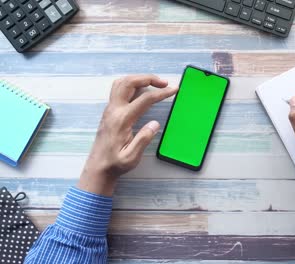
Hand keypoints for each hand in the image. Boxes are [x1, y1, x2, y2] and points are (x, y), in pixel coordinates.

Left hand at [78, 75, 177, 195]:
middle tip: (164, 82)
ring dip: (138, 78)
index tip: (174, 90)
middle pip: (129, 82)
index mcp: (122, 120)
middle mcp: (114, 110)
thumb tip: (155, 123)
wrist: (98, 167)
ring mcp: (110, 109)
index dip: (161, 93)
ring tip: (154, 83)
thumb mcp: (132, 157)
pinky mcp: (109, 111)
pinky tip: (141, 90)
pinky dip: (132, 84)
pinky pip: (119, 89)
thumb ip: (144, 139)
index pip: (145, 99)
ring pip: (121, 83)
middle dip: (148, 78)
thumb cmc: (116, 163)